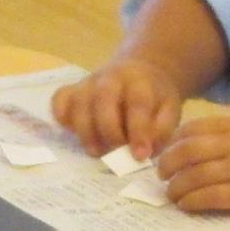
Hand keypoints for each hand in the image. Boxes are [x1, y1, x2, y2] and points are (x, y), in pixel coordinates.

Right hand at [55, 59, 187, 159]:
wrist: (138, 73)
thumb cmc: (154, 98)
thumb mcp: (170, 110)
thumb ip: (162, 130)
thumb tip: (144, 150)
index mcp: (139, 80)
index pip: (138, 104)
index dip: (138, 132)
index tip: (140, 156)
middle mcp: (111, 77)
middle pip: (103, 100)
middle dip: (110, 131)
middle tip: (117, 154)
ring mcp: (88, 82)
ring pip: (79, 103)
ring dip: (86, 132)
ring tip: (97, 152)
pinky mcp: (73, 90)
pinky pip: (59, 100)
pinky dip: (61, 117)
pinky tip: (73, 133)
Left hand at [156, 113, 229, 217]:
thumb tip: (197, 142)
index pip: (192, 130)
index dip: (173, 142)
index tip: (167, 152)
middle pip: (186, 153)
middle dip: (167, 164)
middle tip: (161, 174)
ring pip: (193, 177)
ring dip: (175, 187)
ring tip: (171, 193)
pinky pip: (208, 198)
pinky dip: (191, 201)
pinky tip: (186, 204)